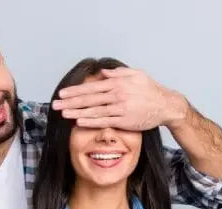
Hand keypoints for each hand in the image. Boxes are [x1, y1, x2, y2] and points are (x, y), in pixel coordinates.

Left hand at [52, 68, 189, 129]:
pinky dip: (91, 121)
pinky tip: (79, 122)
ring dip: (77, 112)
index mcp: (117, 83)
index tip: (62, 93)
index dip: (75, 91)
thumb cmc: (151, 90)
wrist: (166, 105)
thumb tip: (101, 72)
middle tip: (55, 104)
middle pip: (89, 99)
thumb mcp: (136, 74)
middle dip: (70, 101)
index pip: (91, 87)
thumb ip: (118, 73)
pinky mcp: (124, 120)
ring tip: (63, 113)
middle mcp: (117, 94)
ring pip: (94, 110)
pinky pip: (104, 121)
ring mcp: (120, 108)